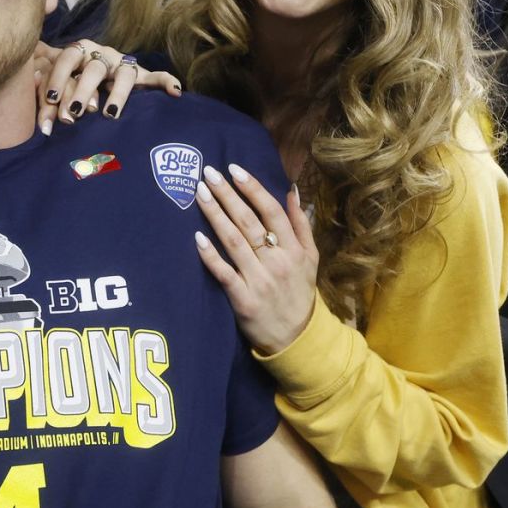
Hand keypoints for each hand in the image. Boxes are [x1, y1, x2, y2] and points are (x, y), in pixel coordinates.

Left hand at [34, 39, 181, 134]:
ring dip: (117, 95)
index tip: (51, 99)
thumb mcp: (57, 86)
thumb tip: (41, 123)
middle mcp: (102, 54)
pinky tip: (175, 92)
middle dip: (83, 91)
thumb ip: (48, 99)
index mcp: (79, 51)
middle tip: (75, 114)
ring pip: (124, 75)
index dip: (58, 78)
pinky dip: (166, 81)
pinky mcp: (141, 74)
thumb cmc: (69, 83)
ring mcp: (123, 63)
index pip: (67, 58)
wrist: (93, 75)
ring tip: (110, 115)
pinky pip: (156, 76)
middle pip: (94, 69)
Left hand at [194, 164, 317, 354]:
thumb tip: (291, 191)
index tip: (234, 169)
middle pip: (249, 222)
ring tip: (200, 193)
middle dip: (227, 195)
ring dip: (215, 215)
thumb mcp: (310, 259)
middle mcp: (278, 262)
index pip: (271, 212)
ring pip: (234, 242)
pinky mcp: (243, 300)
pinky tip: (197, 237)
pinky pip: (224, 273)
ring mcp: (259, 281)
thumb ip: (301, 225)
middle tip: (208, 173)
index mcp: (295, 250)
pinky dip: (210, 256)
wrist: (297, 338)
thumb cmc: (299, 293)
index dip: (253, 189)